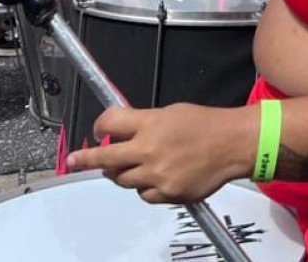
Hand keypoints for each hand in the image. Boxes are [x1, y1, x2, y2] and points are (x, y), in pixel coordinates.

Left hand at [67, 103, 249, 202]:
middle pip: (104, 158)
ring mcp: (157, 174)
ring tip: (130, 166)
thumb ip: (144, 122)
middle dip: (85, 158)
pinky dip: (144, 187)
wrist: (233, 144)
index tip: (96, 130)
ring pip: (122, 179)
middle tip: (74, 160)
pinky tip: (155, 178)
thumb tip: (123, 131)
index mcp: (150, 124)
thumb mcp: (171, 112)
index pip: (109, 123)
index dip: (99, 125)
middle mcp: (149, 150)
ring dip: (120, 172)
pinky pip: (143, 195)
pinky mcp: (168, 193)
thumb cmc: (207, 125)